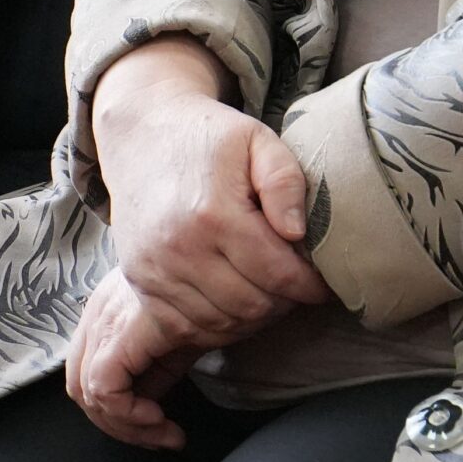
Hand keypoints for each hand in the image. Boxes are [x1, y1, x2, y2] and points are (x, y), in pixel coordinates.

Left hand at [63, 264, 213, 447]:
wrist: (241, 265)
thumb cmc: (218, 295)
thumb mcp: (181, 337)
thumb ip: (155, 368)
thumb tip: (146, 407)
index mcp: (107, 308)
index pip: (87, 372)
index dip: (116, 411)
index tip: (158, 427)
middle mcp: (99, 311)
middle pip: (80, 387)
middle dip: (118, 426)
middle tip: (157, 439)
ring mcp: (106, 318)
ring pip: (88, 393)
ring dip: (126, 426)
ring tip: (163, 433)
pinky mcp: (123, 331)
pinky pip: (104, 388)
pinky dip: (127, 414)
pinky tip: (159, 418)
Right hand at [88, 37, 329, 348]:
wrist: (142, 133)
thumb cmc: (209, 136)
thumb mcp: (258, 140)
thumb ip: (284, 182)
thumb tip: (297, 233)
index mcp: (214, 214)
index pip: (277, 274)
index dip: (309, 286)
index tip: (324, 284)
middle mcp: (179, 249)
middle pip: (251, 306)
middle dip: (284, 303)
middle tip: (297, 287)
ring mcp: (153, 271)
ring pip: (220, 325)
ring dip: (252, 318)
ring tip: (269, 294)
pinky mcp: (138, 282)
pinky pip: (184, 328)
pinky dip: (216, 327)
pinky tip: (234, 303)